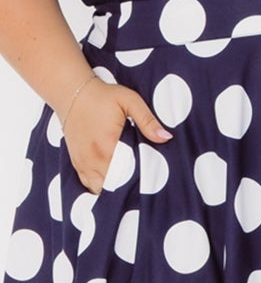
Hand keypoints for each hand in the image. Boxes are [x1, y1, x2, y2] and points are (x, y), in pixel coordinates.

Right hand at [63, 76, 168, 192]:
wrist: (71, 93)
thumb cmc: (102, 96)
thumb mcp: (130, 101)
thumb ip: (148, 121)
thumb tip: (166, 137)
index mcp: (107, 147)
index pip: (127, 175)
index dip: (140, 181)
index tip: (153, 180)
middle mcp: (92, 160)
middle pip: (113, 187)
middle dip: (129, 188)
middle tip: (144, 184)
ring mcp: (82, 163)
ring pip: (99, 190)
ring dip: (114, 188)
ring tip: (129, 183)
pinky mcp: (76, 163)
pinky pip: (88, 185)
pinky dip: (100, 186)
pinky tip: (113, 181)